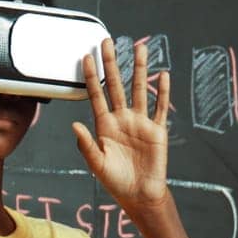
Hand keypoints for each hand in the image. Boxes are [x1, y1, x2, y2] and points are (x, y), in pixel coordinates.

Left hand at [72, 38, 171, 212]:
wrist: (140, 196)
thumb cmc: (116, 182)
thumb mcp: (97, 165)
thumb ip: (86, 145)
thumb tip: (74, 124)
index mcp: (104, 126)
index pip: (96, 96)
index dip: (90, 77)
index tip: (85, 57)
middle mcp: (122, 119)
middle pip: (116, 85)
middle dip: (111, 63)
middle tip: (107, 42)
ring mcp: (140, 122)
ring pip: (140, 89)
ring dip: (139, 69)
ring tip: (139, 48)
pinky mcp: (157, 130)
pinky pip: (160, 107)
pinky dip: (162, 92)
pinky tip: (162, 76)